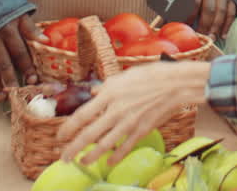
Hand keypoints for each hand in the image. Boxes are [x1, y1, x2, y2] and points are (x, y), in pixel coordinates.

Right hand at [0, 14, 41, 99]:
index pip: (20, 53)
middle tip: (15, 94)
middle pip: (3, 64)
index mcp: (8, 30)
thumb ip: (30, 28)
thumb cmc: (2, 7)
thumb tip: (46, 40)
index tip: (33, 80)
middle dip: (10, 81)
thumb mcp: (19, 13)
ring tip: (0, 96)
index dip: (27, 67)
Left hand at [57, 61, 211, 166]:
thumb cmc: (151, 75)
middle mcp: (116, 110)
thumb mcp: (124, 75)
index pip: (82, 115)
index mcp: (109, 94)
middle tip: (64, 156)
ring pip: (105, 145)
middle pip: (89, 134)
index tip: (60, 136)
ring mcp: (129, 123)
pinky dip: (115, 156)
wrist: (176, 84)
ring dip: (90, 156)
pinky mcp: (142, 130)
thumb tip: (93, 92)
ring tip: (81, 162)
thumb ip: (106, 86)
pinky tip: (108, 161)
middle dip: (73, 148)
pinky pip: (125, 147)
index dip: (68, 127)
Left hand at [174, 0, 235, 37]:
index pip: (193, 2)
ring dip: (216, 27)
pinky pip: (231, 13)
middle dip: (204, 26)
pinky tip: (223, 36)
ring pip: (221, 12)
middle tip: (200, 37)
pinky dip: (227, 25)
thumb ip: (172, 4)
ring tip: (211, 39)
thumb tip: (160, 23)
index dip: (189, 16)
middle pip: (209, 9)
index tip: (185, 28)